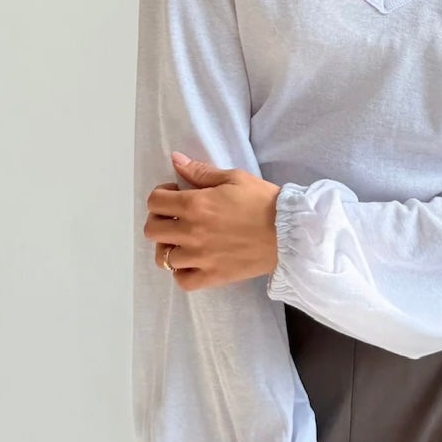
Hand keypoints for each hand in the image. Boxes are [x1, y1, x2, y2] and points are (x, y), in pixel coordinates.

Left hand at [145, 152, 280, 290]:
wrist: (289, 232)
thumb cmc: (263, 201)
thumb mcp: (233, 178)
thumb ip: (201, 171)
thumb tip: (175, 160)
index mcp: (195, 204)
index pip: (155, 202)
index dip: (161, 195)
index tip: (175, 194)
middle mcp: (191, 232)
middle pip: (152, 230)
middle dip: (160, 219)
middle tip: (177, 217)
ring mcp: (200, 257)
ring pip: (163, 258)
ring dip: (170, 247)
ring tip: (184, 241)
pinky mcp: (212, 276)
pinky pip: (181, 281)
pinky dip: (182, 272)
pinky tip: (192, 262)